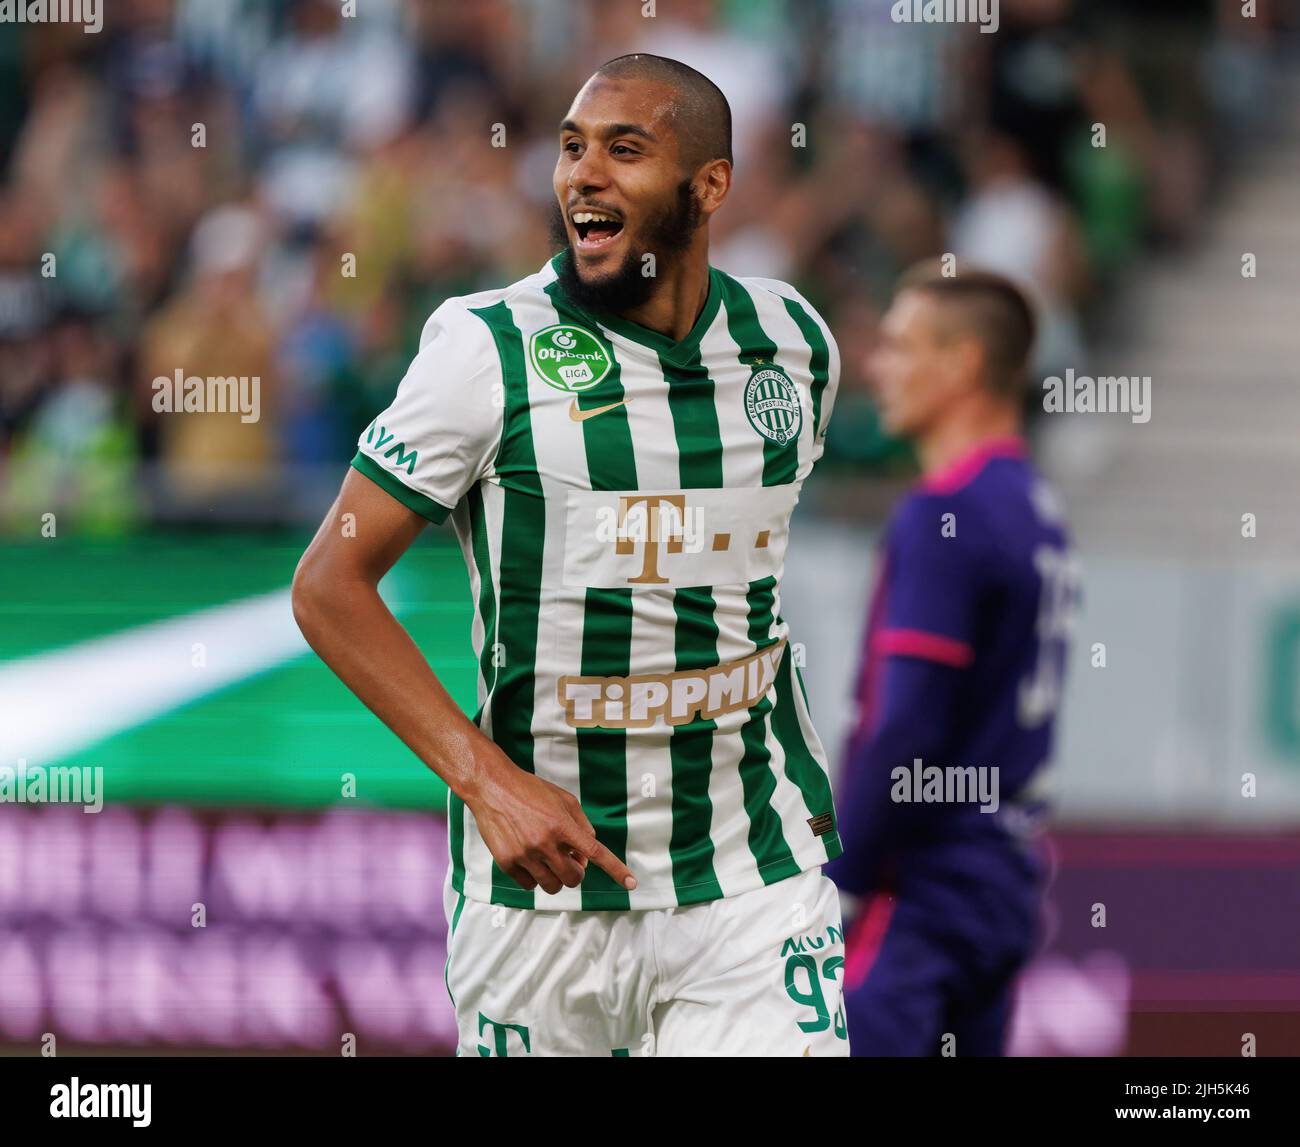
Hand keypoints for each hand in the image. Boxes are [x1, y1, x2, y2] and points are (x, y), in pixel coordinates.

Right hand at [465, 752, 636, 895]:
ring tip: (549, 860)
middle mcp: (545, 843)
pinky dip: (534, 878)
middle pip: (574, 879)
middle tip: (569, 860)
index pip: (596, 854)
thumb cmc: (530, 790)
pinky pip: (529, 885)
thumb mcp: (564, 799)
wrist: (492, 786)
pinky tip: (530, 860)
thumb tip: (586, 855)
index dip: (616, 870)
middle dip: (576, 873)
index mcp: (562, 825)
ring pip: (552, 886)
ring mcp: (525, 855)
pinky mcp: (507, 863)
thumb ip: (581, 825)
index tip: (631, 884)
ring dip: (556, 877)